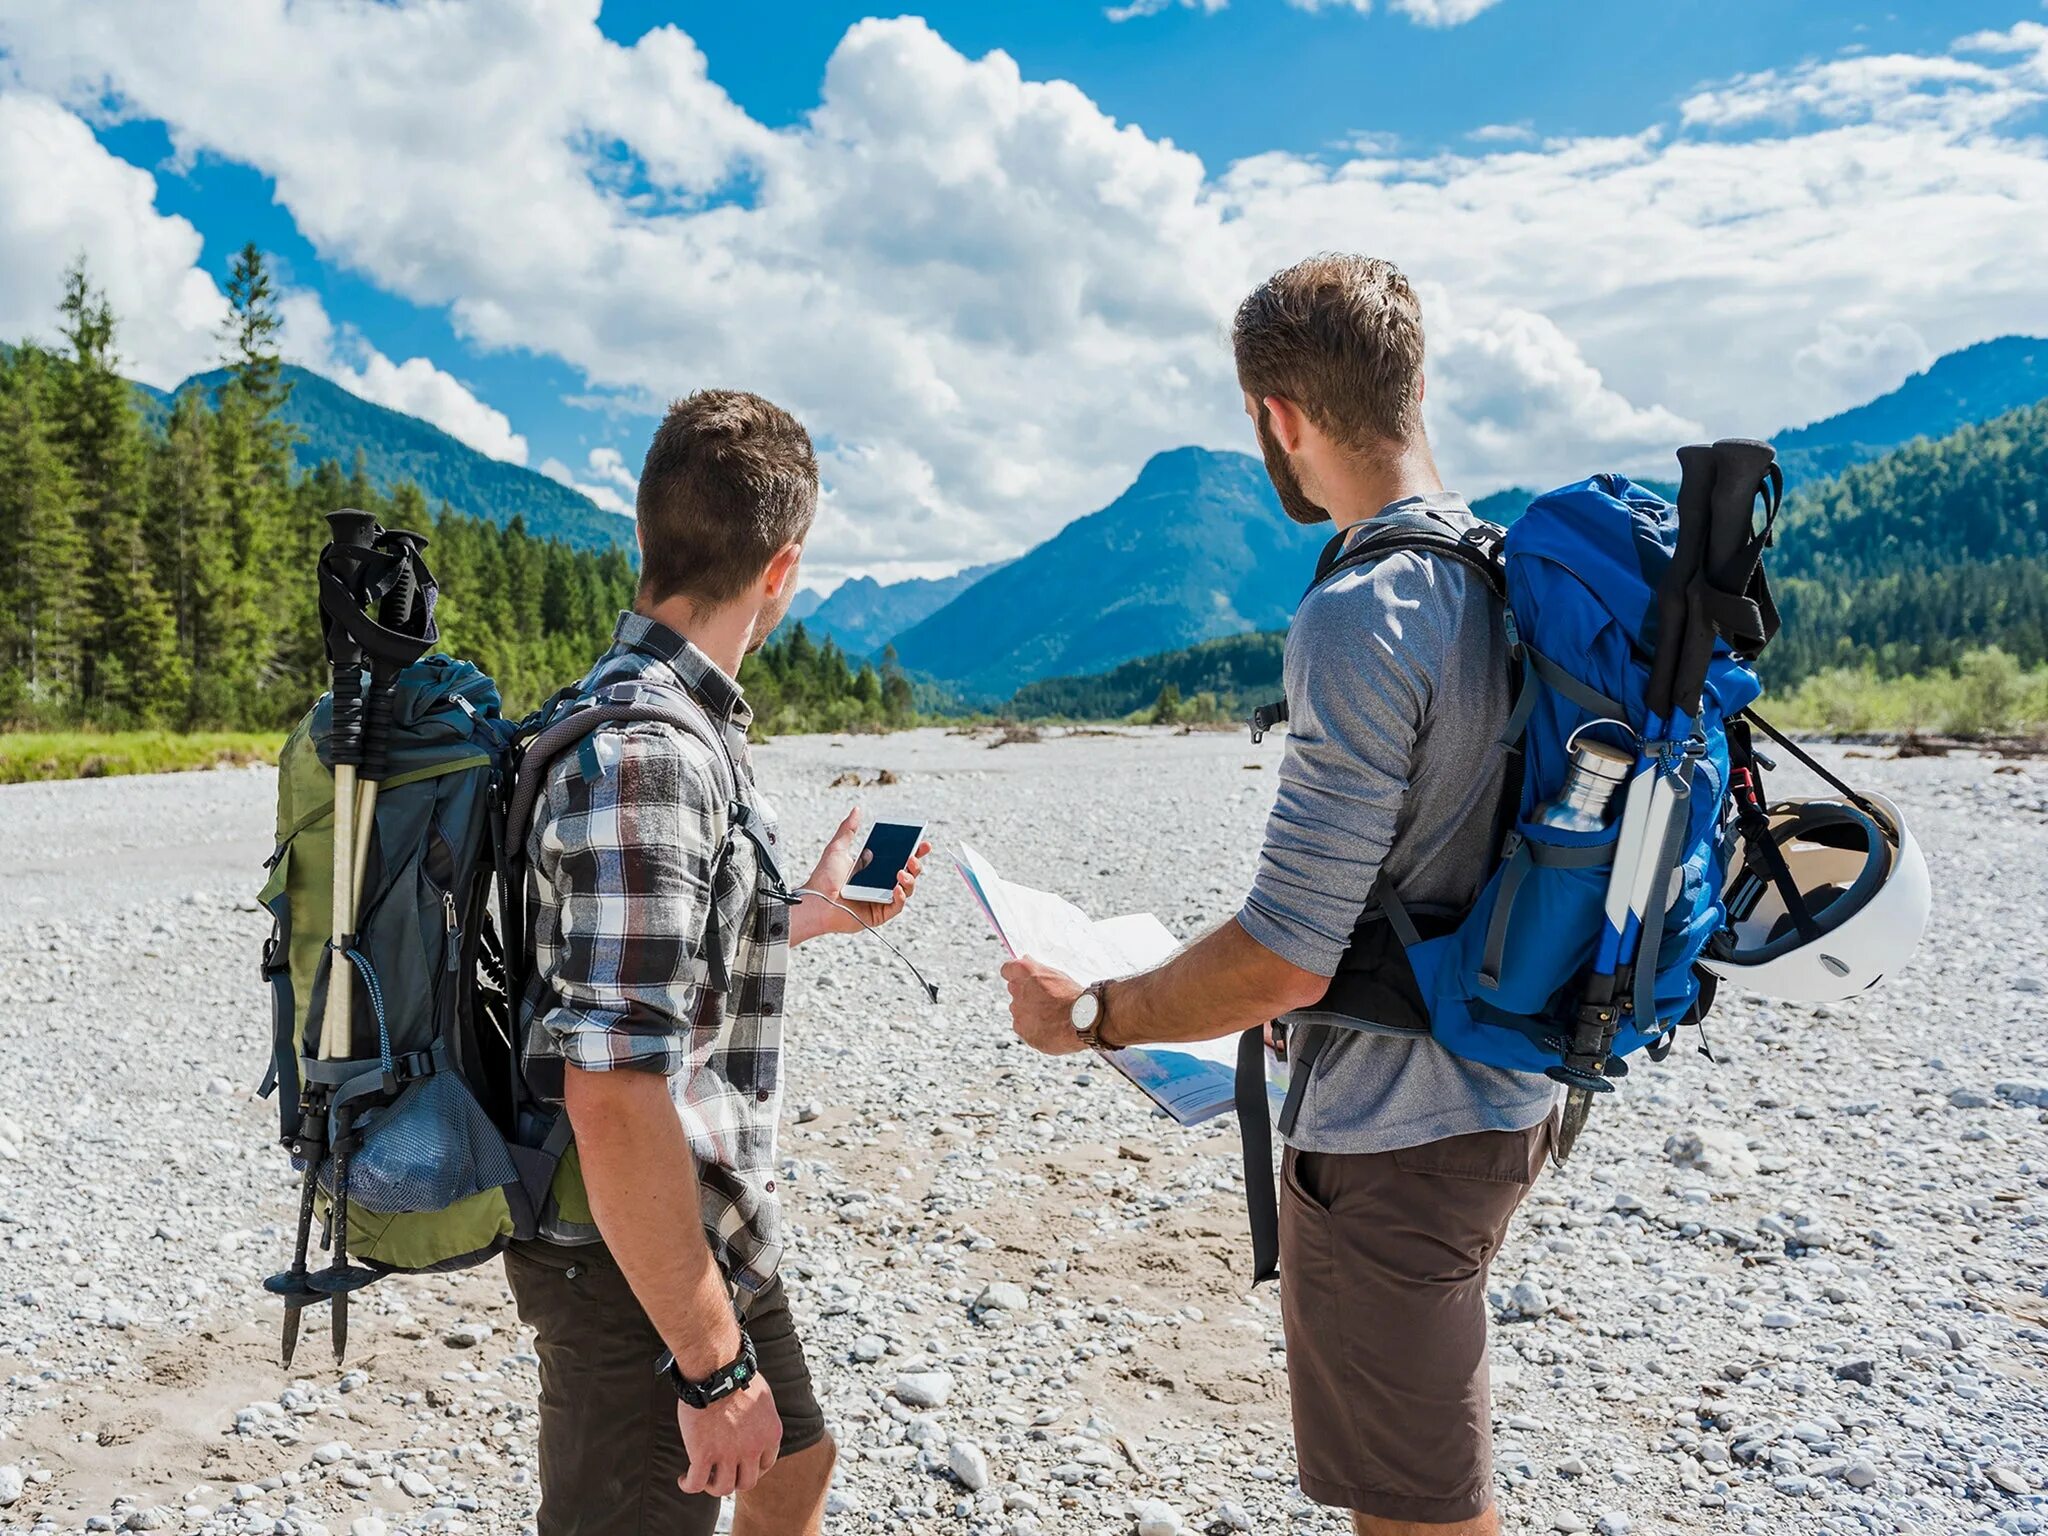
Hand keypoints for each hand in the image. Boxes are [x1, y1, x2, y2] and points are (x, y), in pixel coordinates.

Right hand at [676, 1375, 780, 1498]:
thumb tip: (754, 1425)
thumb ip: (760, 1418)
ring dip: (712, 1486)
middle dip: (734, 1480)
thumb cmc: (735, 1376)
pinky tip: (683, 1478)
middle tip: (721, 1472)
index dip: (753, 1469)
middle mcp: (752, 1448)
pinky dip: (688, 1485)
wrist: (716, 1370)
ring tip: (703, 1478)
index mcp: (770, 1434)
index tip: (741, 1466)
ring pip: (723, 1488)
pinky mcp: (703, 1454)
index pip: (766, 1464)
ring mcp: (728, 1454)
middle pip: (746, 1482)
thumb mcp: (762, 1398)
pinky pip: (696, 1483)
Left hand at [793, 809, 929, 940]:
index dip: (914, 850)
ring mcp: (882, 899)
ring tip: (902, 872)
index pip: (900, 857)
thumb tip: (857, 810)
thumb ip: (849, 829)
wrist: (815, 902)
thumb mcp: (837, 848)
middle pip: (908, 873)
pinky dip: (900, 897)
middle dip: (916, 864)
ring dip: (909, 879)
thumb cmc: (823, 878)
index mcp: (875, 868)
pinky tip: (896, 888)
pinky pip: (897, 906)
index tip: (923, 842)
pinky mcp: (880, 914)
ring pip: (906, 889)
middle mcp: (881, 883)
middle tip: (914, 856)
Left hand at [1003, 956, 1090, 1054]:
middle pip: (1014, 990)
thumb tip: (1025, 959)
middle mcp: (1017, 990)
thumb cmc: (1073, 995)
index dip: (1014, 974)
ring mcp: (1017, 1011)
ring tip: (1051, 1016)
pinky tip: (1050, 1027)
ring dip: (1029, 1012)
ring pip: (1019, 1010)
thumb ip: (1037, 969)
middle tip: (1044, 999)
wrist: (1083, 1020)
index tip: (1022, 978)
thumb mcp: (1057, 974)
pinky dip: (1033, 1028)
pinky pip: (1023, 1028)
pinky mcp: (1021, 1029)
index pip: (1007, 969)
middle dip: (1025, 994)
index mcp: (1025, 971)